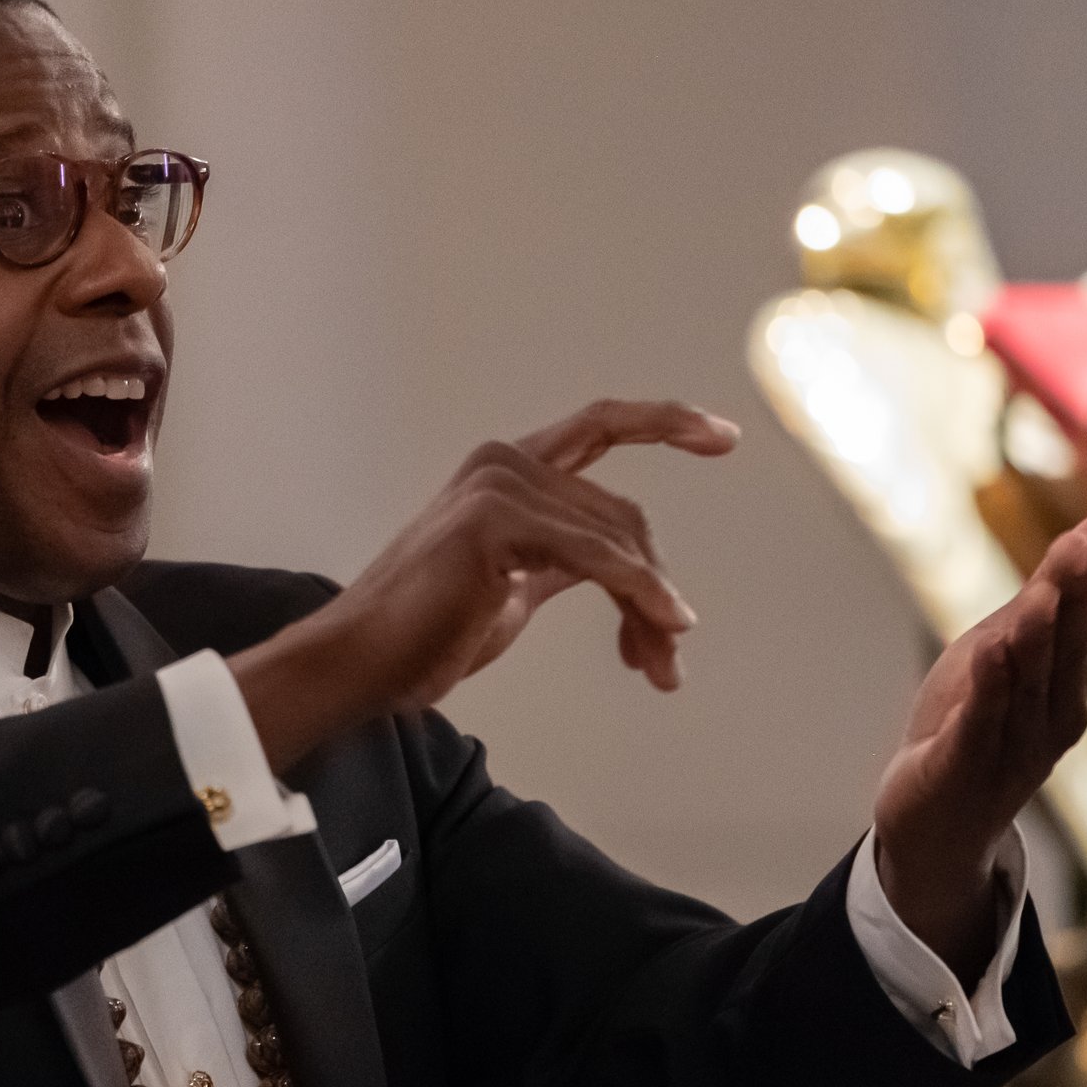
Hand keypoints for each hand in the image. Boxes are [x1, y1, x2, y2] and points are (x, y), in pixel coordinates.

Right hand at [230, 400, 739, 771]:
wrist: (364, 664)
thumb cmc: (426, 633)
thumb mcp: (516, 587)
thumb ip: (566, 561)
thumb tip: (630, 572)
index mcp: (506, 470)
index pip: (600, 426)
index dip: (665, 422)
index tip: (723, 435)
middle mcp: (503, 462)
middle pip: (623, 516)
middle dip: (656, 587)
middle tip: (670, 654)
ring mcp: (497, 485)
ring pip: (618, 541)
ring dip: (651, 608)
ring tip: (660, 664)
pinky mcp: (495, 521)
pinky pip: (596, 559)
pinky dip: (638, 594)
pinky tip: (660, 627)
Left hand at [871, 505, 1086, 981]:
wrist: (935, 826)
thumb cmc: (978, 725)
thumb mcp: (1014, 647)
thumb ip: (1060, 590)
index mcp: (1065, 690)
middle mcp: (1050, 720)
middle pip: (1064, 655)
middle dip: (1073, 601)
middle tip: (1079, 547)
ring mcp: (1009, 749)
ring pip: (1025, 687)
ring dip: (1034, 640)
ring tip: (1041, 593)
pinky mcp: (960, 769)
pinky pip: (978, 725)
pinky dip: (987, 690)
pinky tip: (989, 653)